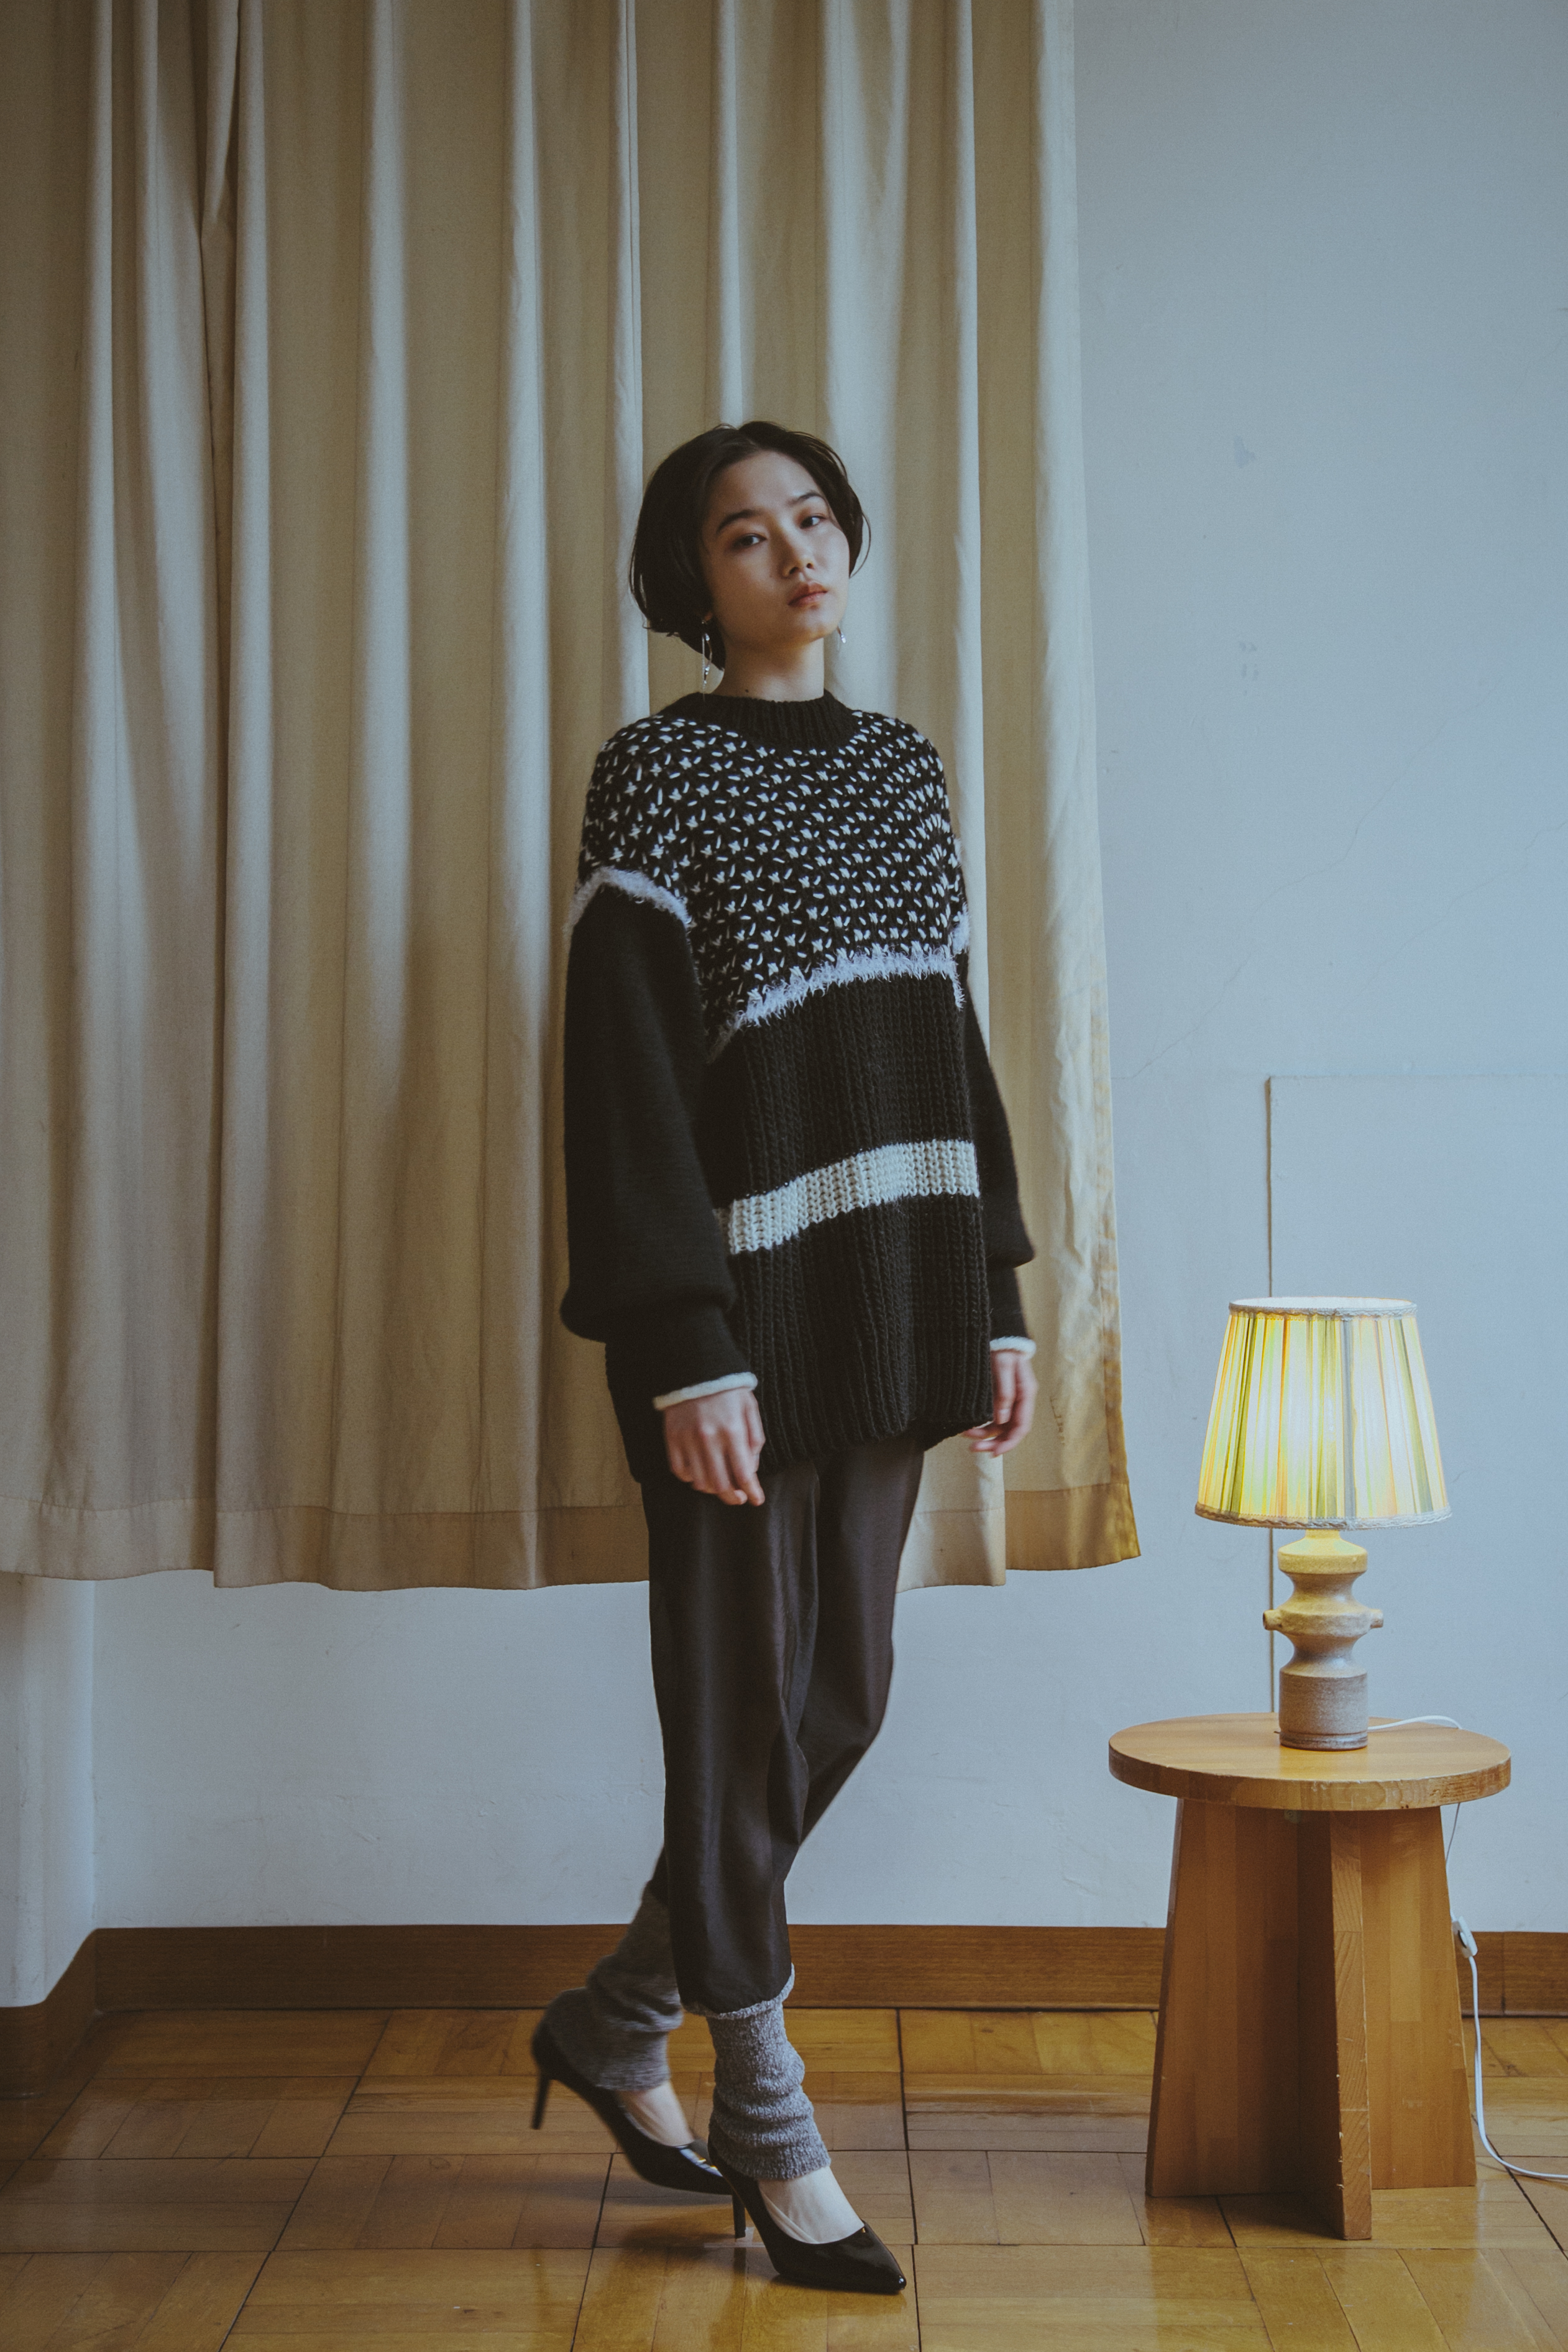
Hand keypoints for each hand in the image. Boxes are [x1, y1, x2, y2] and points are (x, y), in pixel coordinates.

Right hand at [662, 1386, 765, 1503]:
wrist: (695, 1365)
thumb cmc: (727, 1389)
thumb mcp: (750, 1408)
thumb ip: (754, 1439)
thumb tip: (751, 1469)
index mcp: (732, 1430)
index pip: (744, 1473)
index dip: (752, 1491)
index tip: (757, 1500)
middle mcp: (709, 1438)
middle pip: (720, 1484)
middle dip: (732, 1497)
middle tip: (738, 1498)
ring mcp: (687, 1439)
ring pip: (699, 1481)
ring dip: (711, 1489)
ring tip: (719, 1485)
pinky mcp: (672, 1437)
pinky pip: (679, 1470)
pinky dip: (689, 1478)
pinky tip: (698, 1473)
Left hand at [966, 1350, 1036, 1455]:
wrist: (999, 1332)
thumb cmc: (1002, 1347)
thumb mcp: (1002, 1366)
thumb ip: (1003, 1392)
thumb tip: (1001, 1419)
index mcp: (1026, 1394)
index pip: (1021, 1427)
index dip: (1009, 1443)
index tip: (993, 1453)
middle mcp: (1019, 1401)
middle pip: (1010, 1431)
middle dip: (993, 1442)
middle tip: (974, 1449)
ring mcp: (1009, 1400)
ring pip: (999, 1426)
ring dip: (984, 1434)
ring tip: (965, 1435)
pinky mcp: (998, 1397)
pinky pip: (992, 1417)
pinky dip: (981, 1424)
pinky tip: (967, 1426)